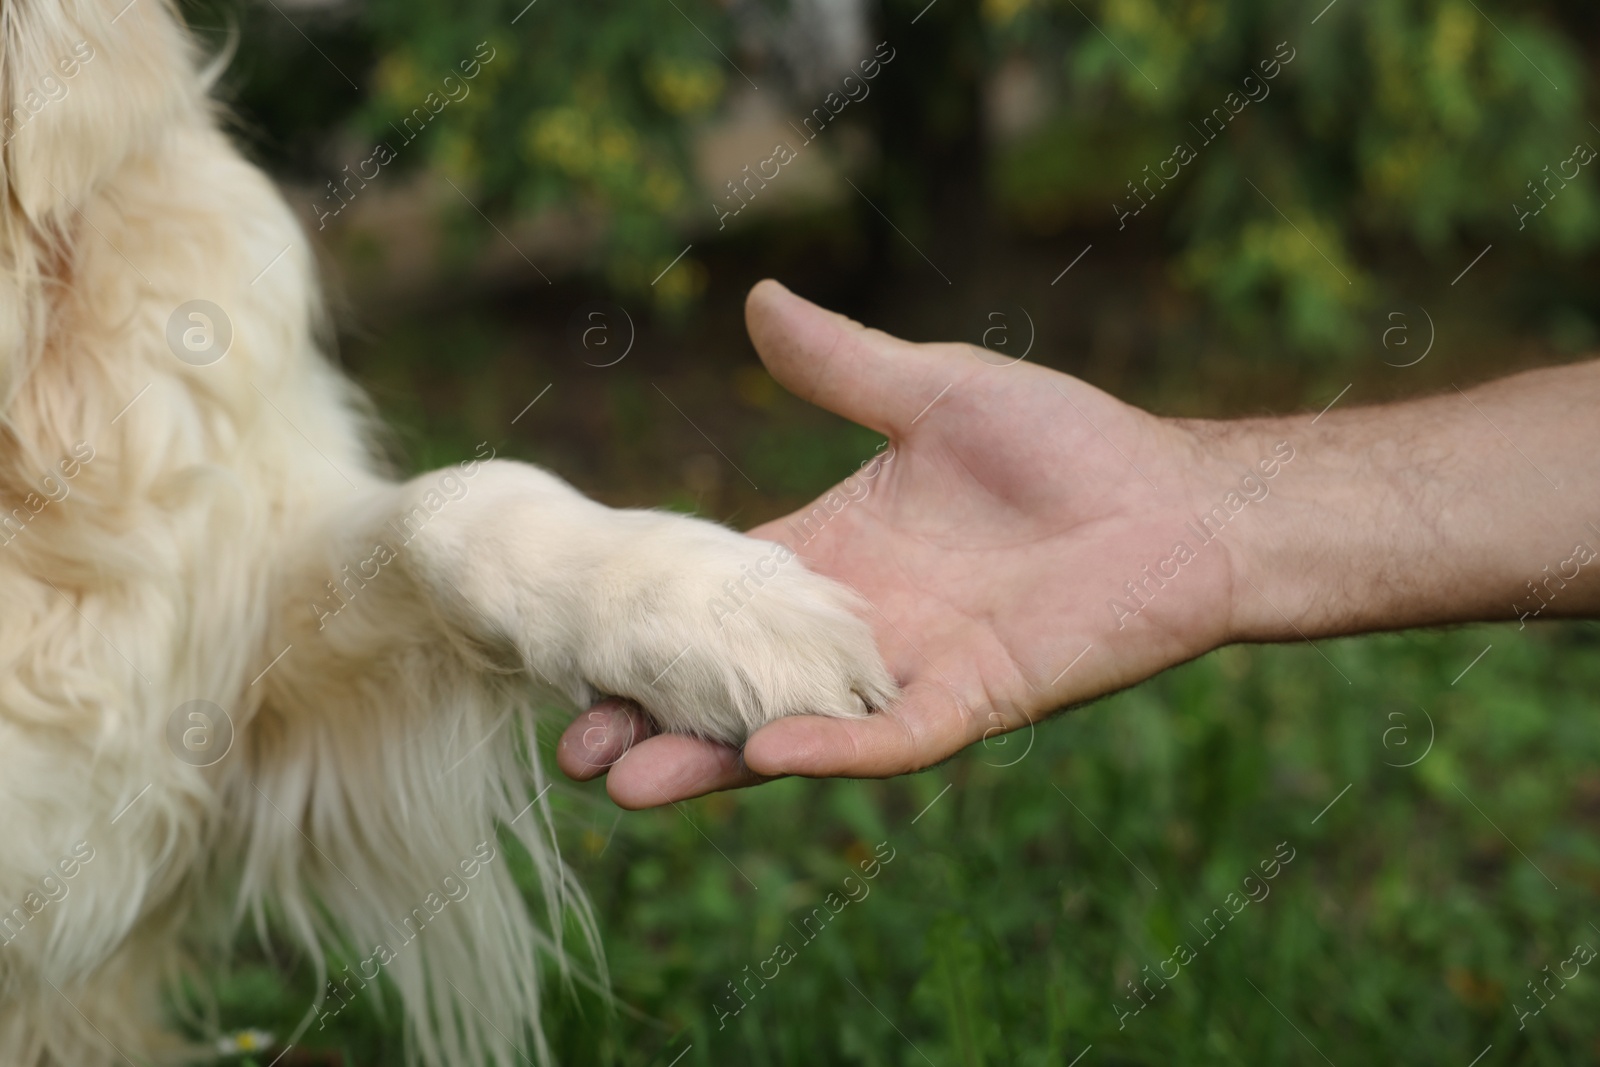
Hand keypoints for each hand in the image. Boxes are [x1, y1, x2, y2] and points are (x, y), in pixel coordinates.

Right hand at [560, 279, 1252, 806]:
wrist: (1178, 500)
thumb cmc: (1065, 444)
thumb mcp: (935, 389)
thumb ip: (842, 366)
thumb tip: (757, 299)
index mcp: (830, 555)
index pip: (716, 595)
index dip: (646, 618)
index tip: (568, 636)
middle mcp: (853, 626)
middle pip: (731, 682)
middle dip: (654, 715)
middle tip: (573, 748)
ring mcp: (908, 670)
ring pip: (790, 729)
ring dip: (713, 757)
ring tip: (627, 782)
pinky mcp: (975, 699)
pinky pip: (893, 736)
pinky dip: (834, 747)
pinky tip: (769, 754)